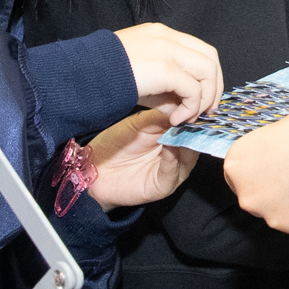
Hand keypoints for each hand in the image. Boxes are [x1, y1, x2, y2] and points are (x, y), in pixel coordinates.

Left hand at [83, 109, 200, 207]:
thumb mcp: (140, 123)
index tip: (195, 101)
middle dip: (195, 128)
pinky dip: (173, 160)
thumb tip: (182, 103)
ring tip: (183, 129)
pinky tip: (169, 147)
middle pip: (196, 141)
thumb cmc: (114, 143)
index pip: (192, 125)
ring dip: (187, 143)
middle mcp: (177, 155)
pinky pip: (173, 173)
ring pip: (189, 158)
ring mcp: (172, 171)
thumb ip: (161, 115)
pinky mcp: (163, 186)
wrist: (93, 168)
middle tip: (194, 115)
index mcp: (173, 137)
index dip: (194, 114)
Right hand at [112, 23, 222, 124]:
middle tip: (205, 112)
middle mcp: (166, 37)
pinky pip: (192, 88)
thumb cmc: (102, 77)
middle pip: (210, 57)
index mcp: (160, 34)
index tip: (204, 100)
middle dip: (213, 88)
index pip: (200, 50)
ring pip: (207, 71)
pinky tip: (178, 120)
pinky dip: (191, 107)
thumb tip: (184, 107)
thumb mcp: (139, 77)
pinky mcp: (163, 67)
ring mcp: (166, 49)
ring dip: (204, 98)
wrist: (79, 75)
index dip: (209, 77)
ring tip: (190, 118)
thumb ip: (164, 86)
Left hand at [223, 98, 288, 241]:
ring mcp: (275, 219)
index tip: (277, 167)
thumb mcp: (279, 129)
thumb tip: (279, 157)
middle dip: (278, 192)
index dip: (261, 172)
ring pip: (285, 216)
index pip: (240, 177)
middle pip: (259, 200)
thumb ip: (270, 152)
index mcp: (237, 166)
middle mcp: (248, 198)